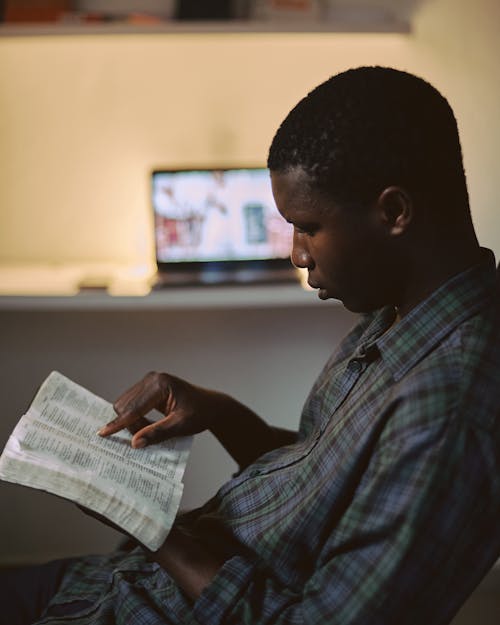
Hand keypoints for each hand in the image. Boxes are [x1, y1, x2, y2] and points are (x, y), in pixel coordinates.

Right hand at [98, 371, 217, 448]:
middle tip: (144, 439)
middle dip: (129, 425)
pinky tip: (147, 426)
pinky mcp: (148, 388)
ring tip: (149, 432)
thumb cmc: (200, 413)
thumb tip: (135, 443)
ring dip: (132, 422)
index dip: (119, 423)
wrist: (212, 406)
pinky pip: (132, 404)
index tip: (103, 434)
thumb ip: (157, 433)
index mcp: (160, 384)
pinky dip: (135, 417)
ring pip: (126, 405)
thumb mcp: (181, 426)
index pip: (134, 407)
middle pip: (125, 405)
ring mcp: (149, 382)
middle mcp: (152, 379)